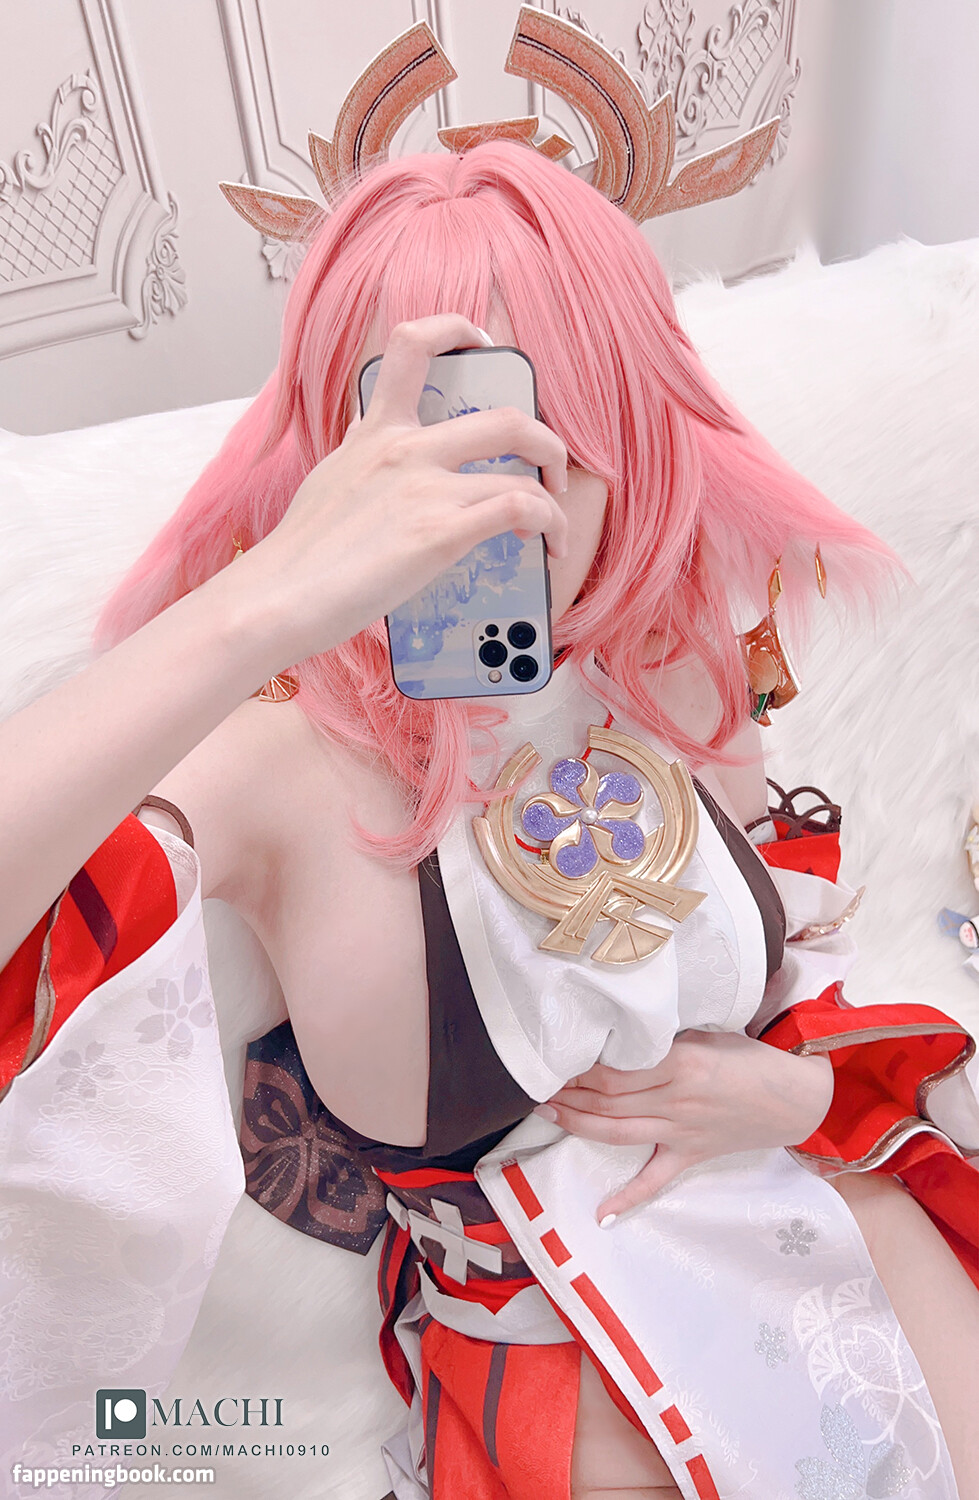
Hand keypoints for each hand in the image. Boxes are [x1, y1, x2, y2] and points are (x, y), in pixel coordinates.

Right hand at [231, 314, 567, 669]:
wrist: (276, 597)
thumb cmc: (298, 556)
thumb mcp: (329, 481)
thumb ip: (361, 458)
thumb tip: (375, 452)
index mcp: (374, 432)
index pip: (412, 345)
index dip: (457, 330)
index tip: (483, 344)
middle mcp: (404, 449)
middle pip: (505, 416)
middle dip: (546, 441)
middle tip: (550, 469)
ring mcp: (424, 488)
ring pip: (522, 467)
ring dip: (555, 498)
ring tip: (555, 528)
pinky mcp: (439, 532)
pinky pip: (519, 508)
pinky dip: (548, 523)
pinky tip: (547, 547)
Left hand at [535, 1030, 833, 1221]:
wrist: (797, 1096)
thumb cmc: (752, 1056)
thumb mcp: (709, 1033)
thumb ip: (665, 1038)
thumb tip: (621, 1034)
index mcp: (681, 1062)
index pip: (617, 1067)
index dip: (581, 1064)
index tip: (556, 1052)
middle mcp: (677, 1099)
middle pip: (609, 1098)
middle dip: (569, 1091)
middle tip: (537, 1080)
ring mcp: (682, 1131)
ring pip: (619, 1130)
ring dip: (579, 1123)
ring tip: (547, 1112)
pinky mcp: (690, 1155)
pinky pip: (656, 1180)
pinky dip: (628, 1199)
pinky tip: (601, 1215)